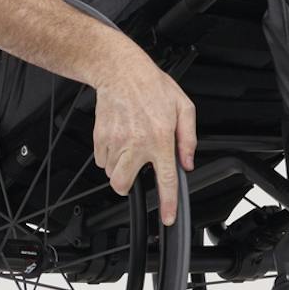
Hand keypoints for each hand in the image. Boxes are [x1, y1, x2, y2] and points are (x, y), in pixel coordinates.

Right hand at [89, 43, 197, 225]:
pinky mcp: (100, 138)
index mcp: (159, 138)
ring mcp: (115, 142)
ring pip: (112, 173)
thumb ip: (188, 138)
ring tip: (129, 146)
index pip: (165, 179)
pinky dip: (109, 156)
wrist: (121, 71)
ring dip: (120, 167)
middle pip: (123, 185)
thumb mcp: (184, 107)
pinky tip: (119, 139)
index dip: (167, 203)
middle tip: (136, 172)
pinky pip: (101, 160)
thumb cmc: (153, 87)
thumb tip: (187, 163)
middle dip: (128, 186)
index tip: (167, 218)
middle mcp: (135, 143)